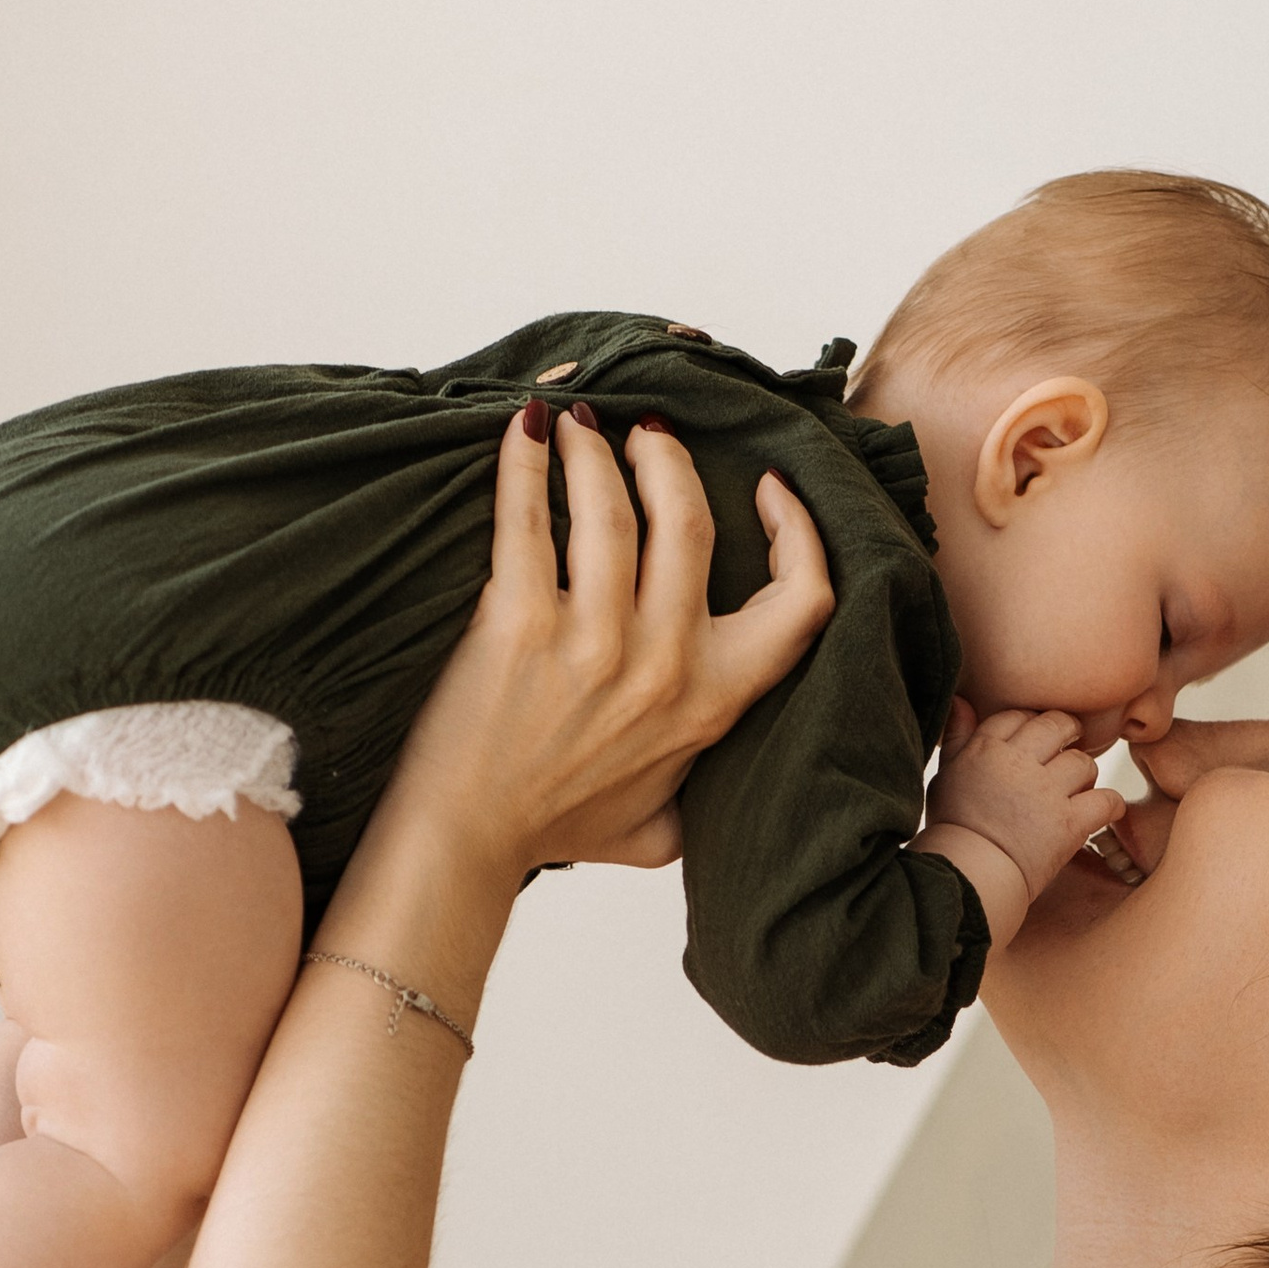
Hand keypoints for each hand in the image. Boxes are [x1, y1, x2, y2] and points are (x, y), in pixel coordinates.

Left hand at [374, 407, 832, 891]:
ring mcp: (593, 643)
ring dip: (594, 450)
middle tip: (642, 433)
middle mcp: (666, 664)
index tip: (765, 485)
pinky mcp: (518, 626)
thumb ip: (702, 789)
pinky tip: (521, 433)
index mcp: (714, 700)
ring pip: (613, 508)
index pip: (802, 600)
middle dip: (668, 458)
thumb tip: (718, 770)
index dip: (797, 529)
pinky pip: (528, 520)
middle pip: (691, 522)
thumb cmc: (555, 825)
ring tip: (577, 425)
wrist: (465, 842)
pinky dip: (524, 464)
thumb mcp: (661, 823)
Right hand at [917, 703, 1125, 929]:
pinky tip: (1104, 811)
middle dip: (1067, 732)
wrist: (967, 875)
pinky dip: (1111, 805)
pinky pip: (1106, 801)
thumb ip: (957, 737)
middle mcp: (1019, 763)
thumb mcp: (945, 776)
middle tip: (1069, 746)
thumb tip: (961, 701)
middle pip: (1057, 726)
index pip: (1018, 717)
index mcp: (987, 749)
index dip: (1030, 724)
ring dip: (1084, 774)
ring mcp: (1046, 792)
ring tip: (1076, 787)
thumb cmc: (953, 828)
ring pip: (1083, 762)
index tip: (1034, 739)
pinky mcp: (1069, 823)